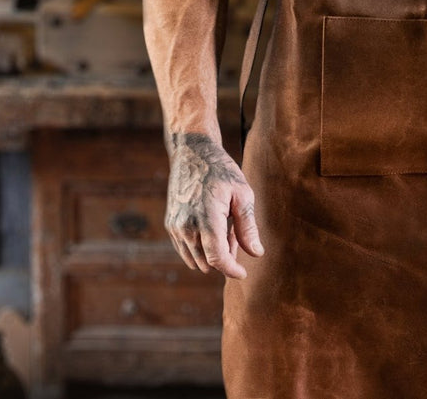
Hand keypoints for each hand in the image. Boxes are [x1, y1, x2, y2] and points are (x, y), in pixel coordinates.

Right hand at [165, 132, 263, 277]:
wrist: (192, 153)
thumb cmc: (221, 171)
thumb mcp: (242, 193)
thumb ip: (248, 226)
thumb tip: (256, 254)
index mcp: (207, 218)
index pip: (217, 258)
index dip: (232, 270)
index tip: (243, 273)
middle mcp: (186, 226)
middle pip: (208, 261)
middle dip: (225, 257)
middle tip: (236, 234)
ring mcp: (176, 227)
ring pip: (196, 259)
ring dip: (212, 253)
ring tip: (225, 228)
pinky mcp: (170, 226)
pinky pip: (186, 250)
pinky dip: (201, 248)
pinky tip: (212, 228)